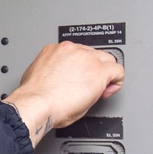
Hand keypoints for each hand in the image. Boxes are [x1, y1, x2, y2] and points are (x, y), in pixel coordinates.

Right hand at [3, 41, 124, 146]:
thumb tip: (58, 79)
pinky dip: (116, 81)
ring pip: (107, 60)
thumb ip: (51, 71)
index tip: (79, 79)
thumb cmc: (35, 97)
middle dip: (94, 69)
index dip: (81, 67)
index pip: (76, 53)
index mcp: (54, 50)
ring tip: (99, 90)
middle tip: (89, 86)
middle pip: (93, 54)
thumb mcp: (38, 76)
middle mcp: (71, 50)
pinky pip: (117, 71)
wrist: (38, 104)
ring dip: (104, 74)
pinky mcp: (99, 70)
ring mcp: (86, 58)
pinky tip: (110, 89)